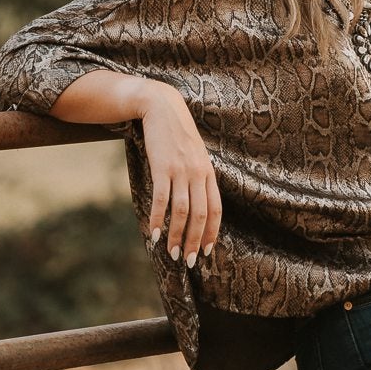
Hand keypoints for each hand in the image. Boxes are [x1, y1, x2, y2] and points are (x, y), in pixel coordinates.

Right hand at [139, 83, 222, 266]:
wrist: (162, 108)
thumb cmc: (178, 135)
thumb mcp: (196, 155)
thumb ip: (199, 177)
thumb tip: (197, 206)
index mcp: (209, 172)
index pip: (216, 209)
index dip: (211, 232)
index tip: (206, 251)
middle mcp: (198, 173)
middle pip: (201, 214)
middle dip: (195, 241)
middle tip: (188, 261)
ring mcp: (181, 170)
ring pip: (182, 211)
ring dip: (177, 235)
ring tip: (171, 253)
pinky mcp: (162, 167)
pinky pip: (162, 199)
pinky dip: (158, 219)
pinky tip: (154, 234)